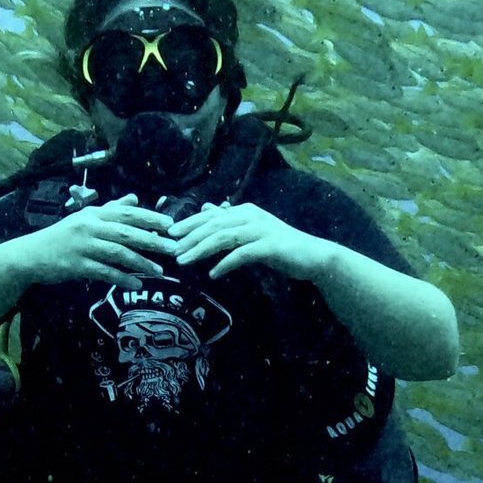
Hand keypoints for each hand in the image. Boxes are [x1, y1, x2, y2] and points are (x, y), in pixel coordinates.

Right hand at [30, 192, 178, 286]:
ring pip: (117, 253)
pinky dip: (122, 278)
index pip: (126, 213)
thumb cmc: (62, 236)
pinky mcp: (76, 266)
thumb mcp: (85, 218)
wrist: (31, 255)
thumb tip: (134, 198)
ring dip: (141, 262)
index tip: (170, 224)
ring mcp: (82, 246)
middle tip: (173, 249)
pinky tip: (136, 284)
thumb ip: (111, 209)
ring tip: (159, 272)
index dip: (149, 218)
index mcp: (93, 214)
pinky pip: (104, 272)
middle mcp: (89, 227)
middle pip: (126, 232)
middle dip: (152, 241)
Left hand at [167, 201, 326, 281]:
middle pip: (213, 224)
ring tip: (184, 261)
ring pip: (223, 237)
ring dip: (201, 250)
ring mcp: (260, 230)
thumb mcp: (251, 230)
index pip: (211, 215)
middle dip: (190, 236)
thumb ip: (229, 221)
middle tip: (172, 249)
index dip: (189, 223)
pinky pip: (242, 255)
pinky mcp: (269, 247)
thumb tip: (206, 208)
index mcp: (245, 211)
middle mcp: (251, 216)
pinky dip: (225, 264)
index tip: (170, 233)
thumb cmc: (280, 245)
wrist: (312, 256)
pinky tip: (213, 274)